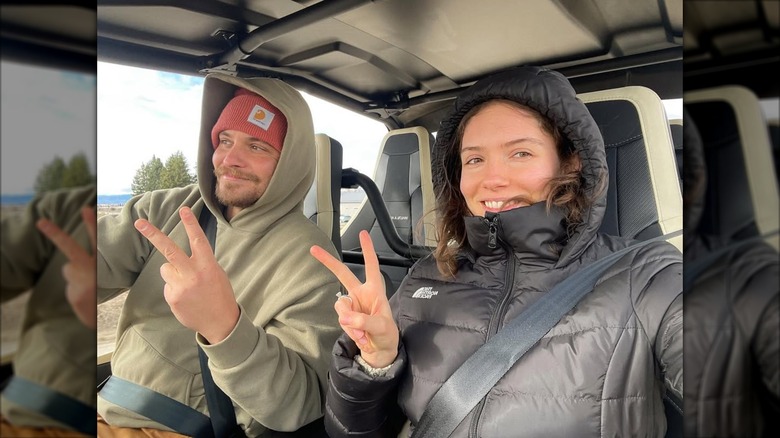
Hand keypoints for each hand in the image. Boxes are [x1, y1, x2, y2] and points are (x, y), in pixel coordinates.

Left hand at [36, 206, 96, 328]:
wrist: (102, 321)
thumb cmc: (102, 297)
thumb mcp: (100, 281)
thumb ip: (87, 270)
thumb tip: (68, 266)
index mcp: (98, 265)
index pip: (94, 241)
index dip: (90, 224)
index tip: (85, 208)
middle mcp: (90, 271)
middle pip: (70, 249)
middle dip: (54, 233)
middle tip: (40, 221)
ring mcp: (80, 282)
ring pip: (68, 271)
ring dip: (74, 278)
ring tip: (86, 289)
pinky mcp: (74, 293)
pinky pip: (69, 287)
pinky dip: (74, 292)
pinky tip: (84, 299)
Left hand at [134, 206, 238, 343]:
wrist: (220, 322)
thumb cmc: (219, 295)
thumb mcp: (217, 274)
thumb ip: (200, 263)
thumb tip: (178, 259)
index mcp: (208, 266)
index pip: (198, 241)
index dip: (190, 224)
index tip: (183, 209)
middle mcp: (193, 274)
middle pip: (169, 250)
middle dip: (153, 234)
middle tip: (139, 222)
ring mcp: (181, 286)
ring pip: (166, 269)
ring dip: (172, 273)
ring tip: (188, 286)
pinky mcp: (172, 297)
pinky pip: (167, 285)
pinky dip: (174, 289)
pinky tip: (186, 298)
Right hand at [310, 230, 398, 367]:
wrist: (380, 350)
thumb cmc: (386, 334)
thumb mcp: (381, 328)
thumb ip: (364, 320)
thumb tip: (345, 316)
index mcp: (375, 290)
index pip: (371, 266)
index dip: (368, 249)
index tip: (363, 234)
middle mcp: (361, 294)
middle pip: (343, 274)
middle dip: (328, 262)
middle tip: (314, 249)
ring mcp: (352, 305)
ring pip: (340, 306)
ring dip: (350, 322)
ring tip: (364, 334)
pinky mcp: (345, 316)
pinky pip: (341, 319)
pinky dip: (350, 330)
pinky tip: (360, 336)